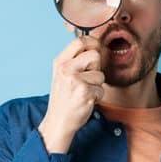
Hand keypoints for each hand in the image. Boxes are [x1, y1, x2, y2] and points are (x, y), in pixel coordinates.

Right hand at [39, 34, 105, 153]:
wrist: (58, 121)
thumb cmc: (64, 97)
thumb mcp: (62, 74)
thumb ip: (75, 59)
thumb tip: (96, 44)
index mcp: (59, 61)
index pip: (80, 41)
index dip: (93, 43)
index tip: (95, 50)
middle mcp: (65, 69)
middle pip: (95, 55)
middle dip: (96, 68)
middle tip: (86, 79)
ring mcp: (74, 80)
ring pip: (100, 74)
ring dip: (97, 85)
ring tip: (84, 92)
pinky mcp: (84, 93)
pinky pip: (101, 89)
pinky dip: (97, 97)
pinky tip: (85, 101)